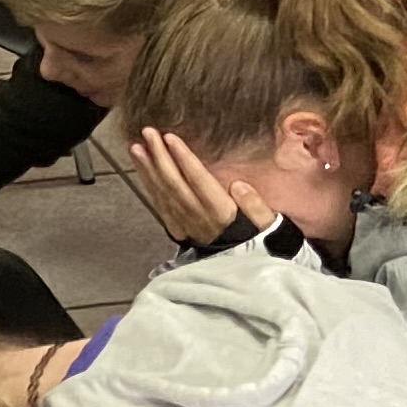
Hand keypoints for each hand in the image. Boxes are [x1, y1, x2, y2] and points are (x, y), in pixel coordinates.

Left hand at [124, 126, 269, 247]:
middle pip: (175, 184)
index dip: (184, 159)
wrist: (245, 273)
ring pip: (163, 194)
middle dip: (160, 157)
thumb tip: (240, 186)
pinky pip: (159, 205)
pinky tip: (142, 169)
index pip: (199, 182)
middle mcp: (199, 219)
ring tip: (136, 147)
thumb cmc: (261, 240)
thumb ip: (256, 207)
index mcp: (222, 214)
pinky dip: (149, 186)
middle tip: (148, 133)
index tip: (170, 138)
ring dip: (148, 169)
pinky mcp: (178, 229)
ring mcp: (185, 225)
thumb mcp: (269, 226)